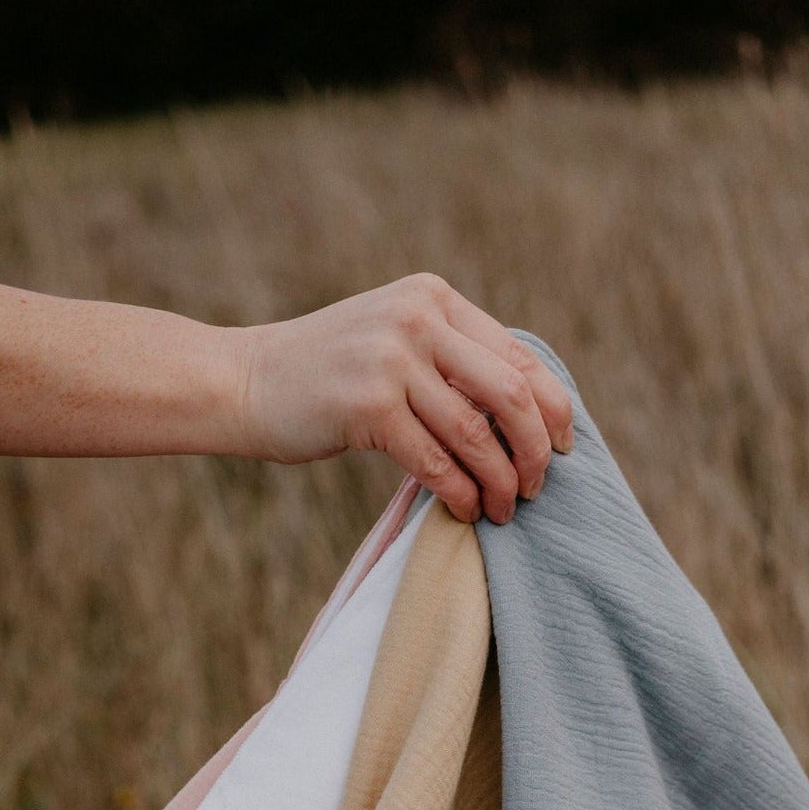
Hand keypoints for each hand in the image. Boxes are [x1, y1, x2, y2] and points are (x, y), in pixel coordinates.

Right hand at [234, 274, 573, 523]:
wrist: (245, 380)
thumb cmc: (327, 373)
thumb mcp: (394, 340)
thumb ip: (451, 356)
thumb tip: (527, 413)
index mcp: (435, 299)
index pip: (519, 356)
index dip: (553, 408)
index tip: (563, 448)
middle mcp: (418, 320)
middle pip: (510, 394)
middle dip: (535, 451)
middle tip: (537, 488)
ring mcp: (392, 360)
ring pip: (475, 433)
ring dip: (500, 482)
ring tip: (505, 510)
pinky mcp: (368, 405)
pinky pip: (435, 461)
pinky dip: (459, 493)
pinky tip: (466, 510)